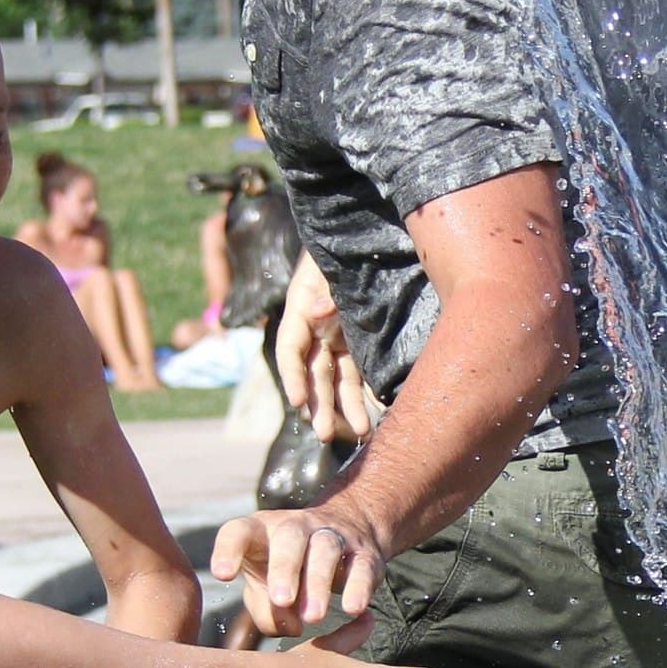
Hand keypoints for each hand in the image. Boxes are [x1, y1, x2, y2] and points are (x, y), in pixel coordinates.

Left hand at [212, 502, 392, 636]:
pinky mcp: (364, 554)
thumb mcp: (264, 585)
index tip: (222, 575)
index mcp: (261, 531)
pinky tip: (352, 609)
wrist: (346, 531)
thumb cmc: (287, 569)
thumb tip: (290, 626)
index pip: (240, 531)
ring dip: (318, 583)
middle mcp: (295, 527)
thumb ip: (265, 609)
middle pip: (289, 538)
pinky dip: (358, 587)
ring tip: (312, 618)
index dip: (229, 550)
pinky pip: (362, 567)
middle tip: (281, 600)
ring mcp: (332, 536)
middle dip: (284, 568)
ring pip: (325, 550)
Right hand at [276, 253, 372, 441]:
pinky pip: (360, 373)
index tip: (298, 402)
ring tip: (361, 431)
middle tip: (325, 434)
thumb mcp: (329, 263)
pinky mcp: (358, 342)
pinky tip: (376, 411)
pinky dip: (365, 393)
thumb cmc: (343, 244)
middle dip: (319, 405)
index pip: (290, 351)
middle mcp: (316, 329)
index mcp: (301, 310)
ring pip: (338, 379)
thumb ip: (324, 290)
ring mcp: (338, 337)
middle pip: (313, 373)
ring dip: (345, 407)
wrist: (364, 232)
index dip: (292, 377)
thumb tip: (318, 314)